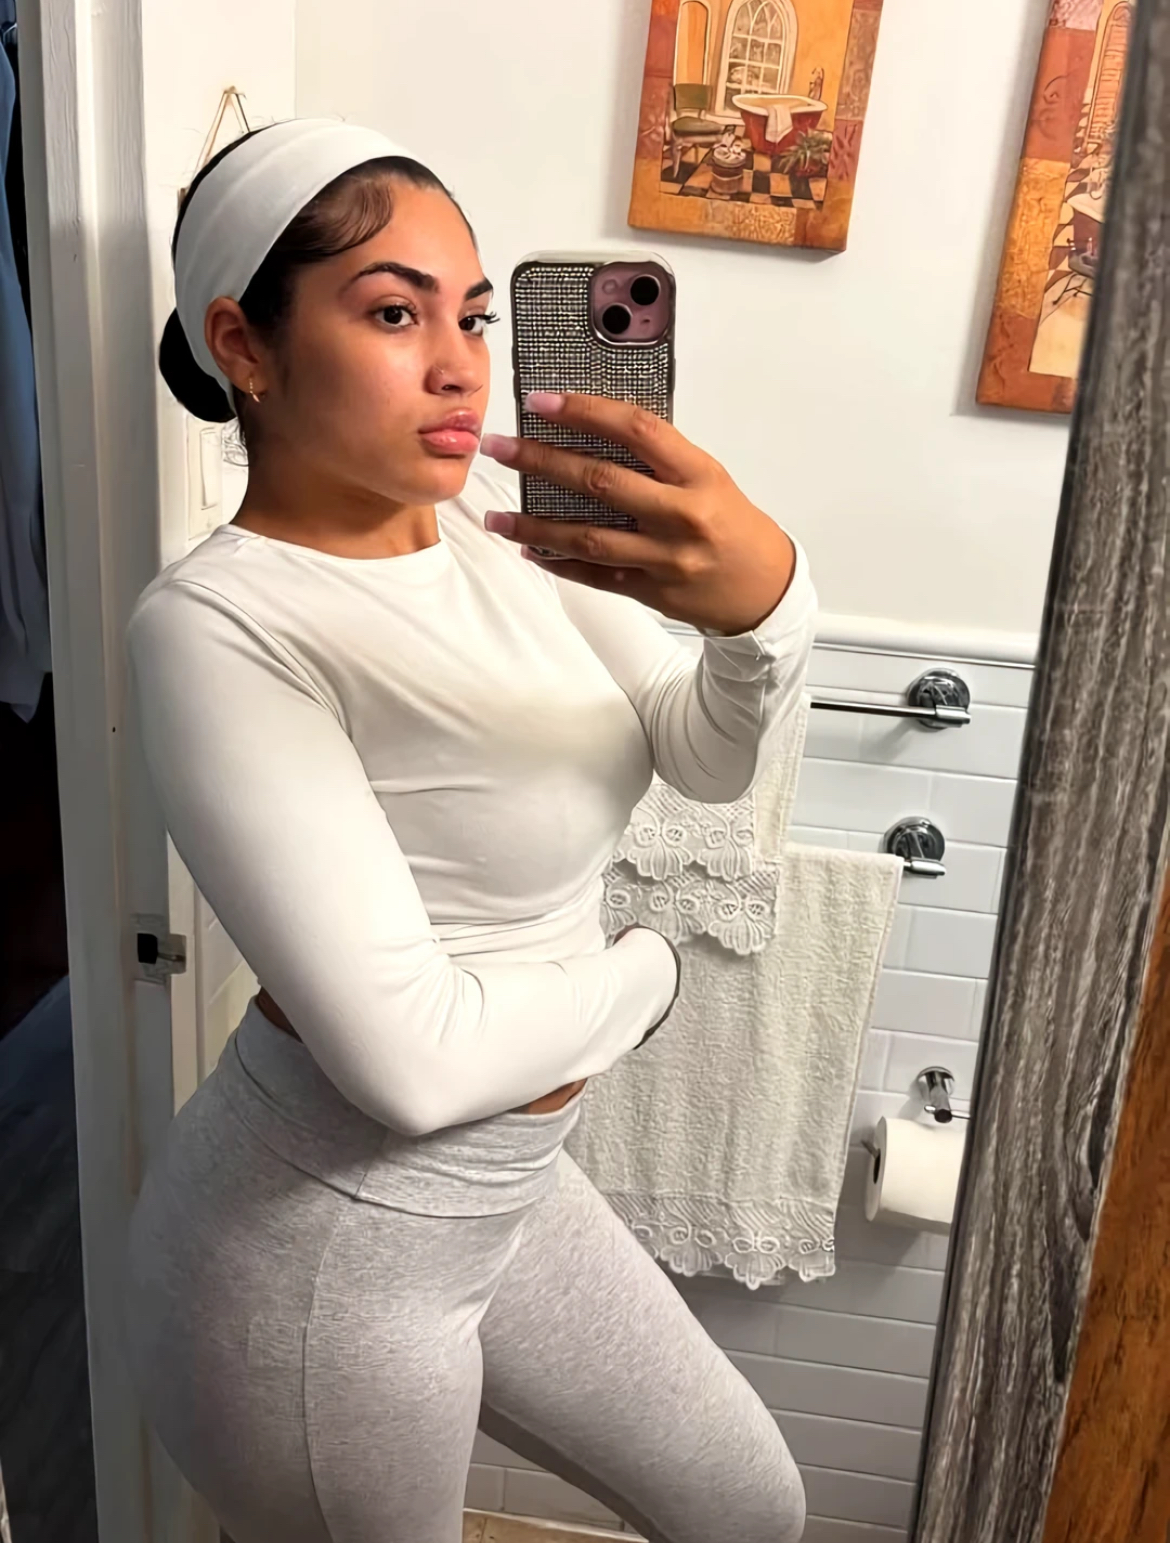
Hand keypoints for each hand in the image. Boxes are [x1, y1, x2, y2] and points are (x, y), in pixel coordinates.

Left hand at [480, 392, 796, 635]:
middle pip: (601, 482)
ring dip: (535, 526)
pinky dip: (559, 563)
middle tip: (501, 448)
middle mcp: (682, 515)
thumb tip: (594, 431)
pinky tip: (529, 550)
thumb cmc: (734, 524)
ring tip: (497, 517)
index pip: (636, 429)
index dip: (585, 411)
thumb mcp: (708, 478)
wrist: (764, 588)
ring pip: (588, 538)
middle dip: (541, 461)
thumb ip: (660, 459)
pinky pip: (596, 576)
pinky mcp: (652, 592)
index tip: (543, 400)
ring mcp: (665, 558)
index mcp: (699, 475)